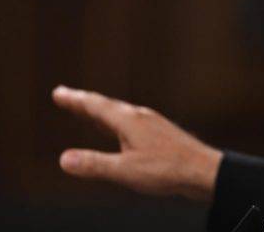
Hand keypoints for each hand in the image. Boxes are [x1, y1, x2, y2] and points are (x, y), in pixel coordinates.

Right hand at [52, 85, 222, 201]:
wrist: (204, 171)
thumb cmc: (167, 170)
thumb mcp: (125, 170)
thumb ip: (95, 165)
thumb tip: (64, 159)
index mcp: (129, 121)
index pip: (96, 106)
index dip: (75, 100)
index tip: (59, 92)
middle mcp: (141, 117)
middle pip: (107, 106)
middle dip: (84, 102)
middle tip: (66, 96)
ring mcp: (153, 124)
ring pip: (120, 114)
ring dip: (101, 111)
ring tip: (87, 110)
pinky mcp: (161, 134)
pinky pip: (131, 123)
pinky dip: (116, 122)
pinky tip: (119, 131)